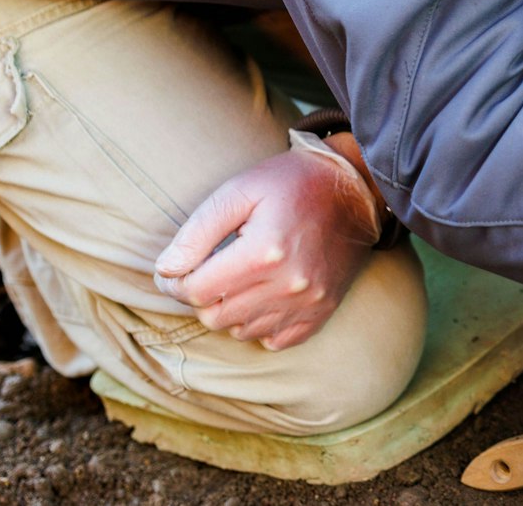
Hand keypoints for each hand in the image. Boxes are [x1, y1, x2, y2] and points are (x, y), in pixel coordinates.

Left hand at [153, 137, 380, 350]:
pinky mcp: (322, 310)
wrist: (356, 188)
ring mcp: (308, 302)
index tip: (176, 269)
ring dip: (230, 310)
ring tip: (238, 280)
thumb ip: (196, 232)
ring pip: (241, 331)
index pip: (194, 290)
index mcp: (263, 252)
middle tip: (209, 271)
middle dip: (202, 296)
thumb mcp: (239, 190)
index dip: (175, 281)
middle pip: (215, 316)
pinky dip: (260, 325)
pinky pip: (275, 340)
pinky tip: (262, 298)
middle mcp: (287, 284)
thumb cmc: (292, 183)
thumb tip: (166, 270)